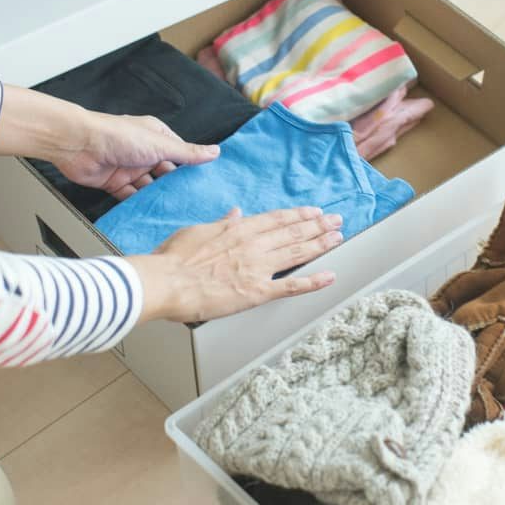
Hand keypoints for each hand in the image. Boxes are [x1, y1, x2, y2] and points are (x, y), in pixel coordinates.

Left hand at [53, 111, 218, 199]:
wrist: (78, 146)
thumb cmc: (117, 136)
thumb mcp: (160, 144)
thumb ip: (187, 152)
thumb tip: (214, 151)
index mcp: (156, 137)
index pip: (179, 153)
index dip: (191, 167)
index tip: (203, 182)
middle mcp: (143, 151)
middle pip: (165, 172)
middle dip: (174, 186)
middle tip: (190, 201)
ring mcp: (129, 167)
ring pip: (149, 186)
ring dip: (156, 196)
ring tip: (172, 210)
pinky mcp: (114, 183)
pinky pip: (130, 196)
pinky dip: (138, 203)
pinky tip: (149, 212)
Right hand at [126, 207, 342, 322]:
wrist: (167, 282)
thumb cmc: (174, 259)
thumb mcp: (198, 231)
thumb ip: (221, 223)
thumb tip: (235, 213)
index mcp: (239, 229)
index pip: (277, 218)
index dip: (299, 215)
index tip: (314, 212)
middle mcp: (254, 244)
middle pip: (293, 232)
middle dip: (318, 225)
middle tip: (336, 221)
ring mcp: (258, 267)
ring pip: (298, 252)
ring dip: (321, 244)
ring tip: (338, 237)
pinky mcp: (257, 292)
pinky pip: (292, 286)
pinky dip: (313, 281)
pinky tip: (329, 276)